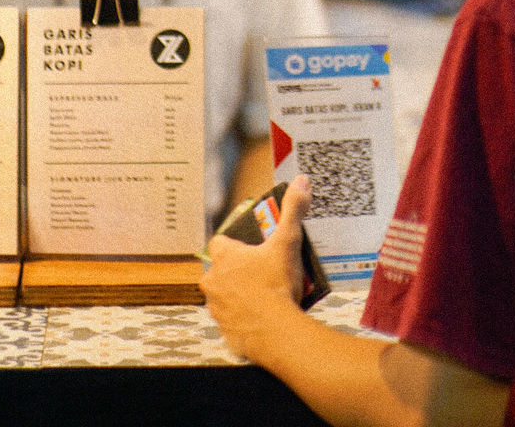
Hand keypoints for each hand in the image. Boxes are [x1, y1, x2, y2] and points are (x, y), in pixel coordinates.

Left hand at [199, 173, 311, 361]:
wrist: (275, 332)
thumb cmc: (276, 286)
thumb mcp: (288, 241)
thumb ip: (293, 210)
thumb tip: (301, 182)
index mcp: (224, 258)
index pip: (219, 242)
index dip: (234, 242)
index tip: (251, 246)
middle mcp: (214, 282)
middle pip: (221, 270)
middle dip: (238, 270)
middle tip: (263, 271)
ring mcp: (217, 308)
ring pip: (225, 296)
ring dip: (239, 294)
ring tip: (267, 296)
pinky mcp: (225, 331)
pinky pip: (232, 321)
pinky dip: (244, 319)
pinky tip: (264, 318)